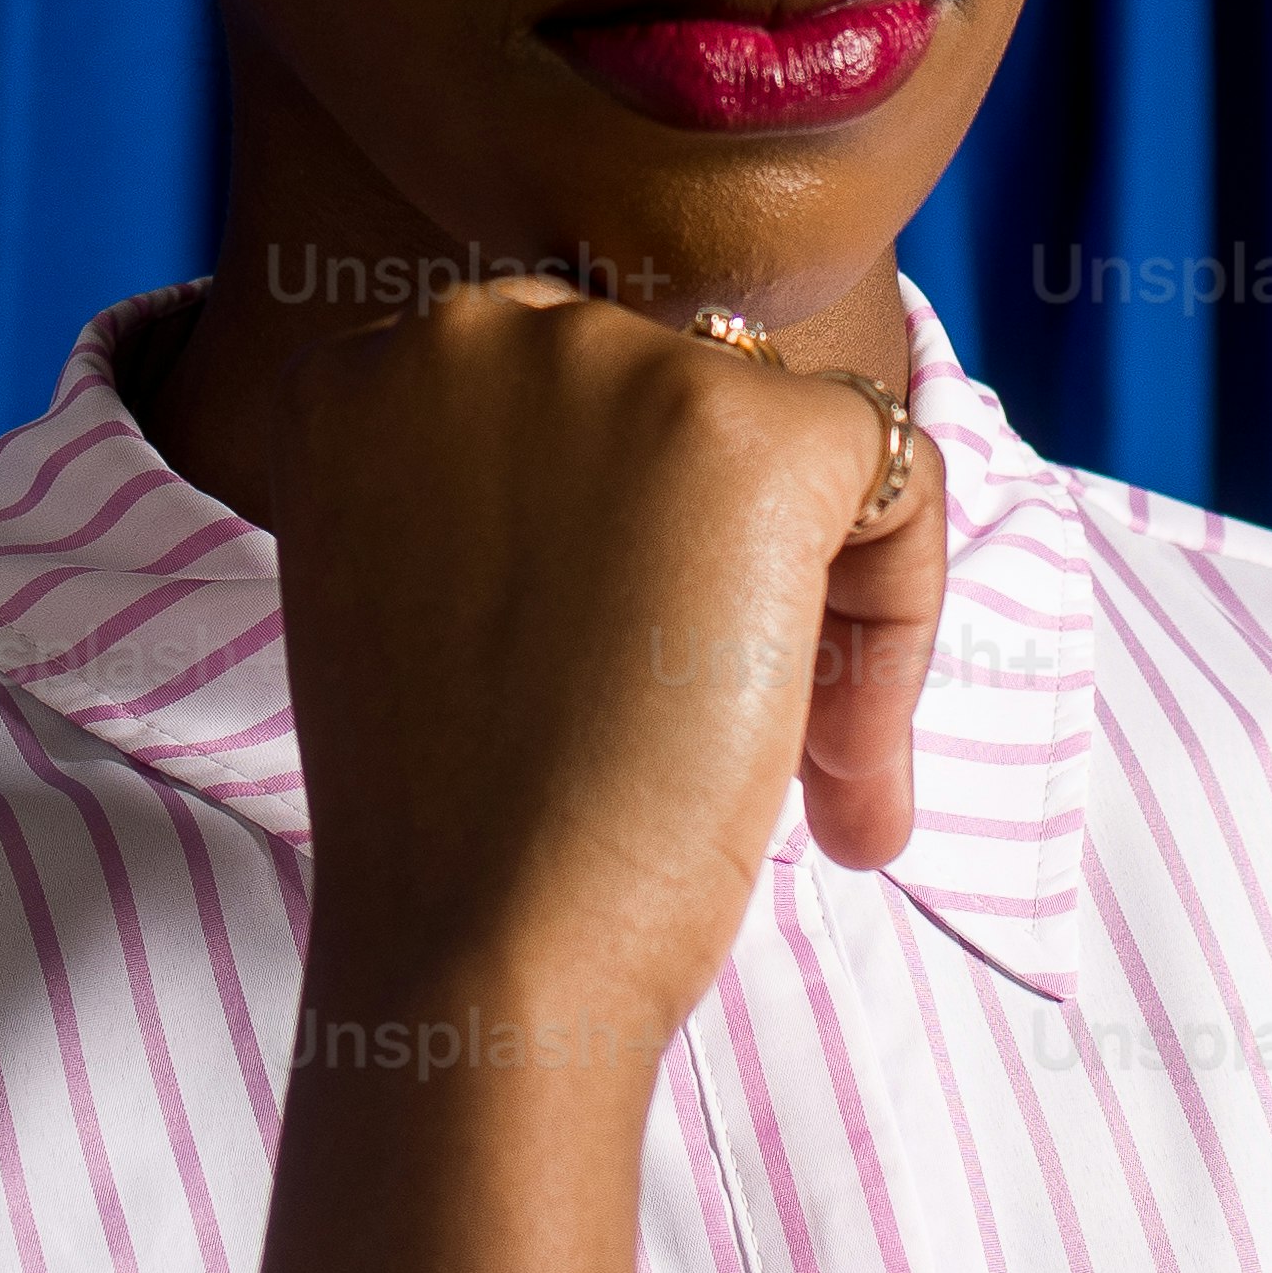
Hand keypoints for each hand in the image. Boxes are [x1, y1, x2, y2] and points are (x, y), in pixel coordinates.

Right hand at [264, 276, 948, 1058]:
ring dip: (828, 611)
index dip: (633, 545)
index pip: (571, 400)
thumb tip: (671, 479)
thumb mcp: (423, 600)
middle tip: (748, 746)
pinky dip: (902, 618)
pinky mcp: (750, 428)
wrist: (481, 943)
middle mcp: (475, 329)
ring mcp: (613, 366)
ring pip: (800, 444)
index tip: (636, 683)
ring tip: (820, 784)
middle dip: (737, 568)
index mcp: (369, 371)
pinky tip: (846, 771)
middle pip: (688, 405)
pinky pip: (896, 479)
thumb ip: (511, 499)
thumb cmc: (454, 825)